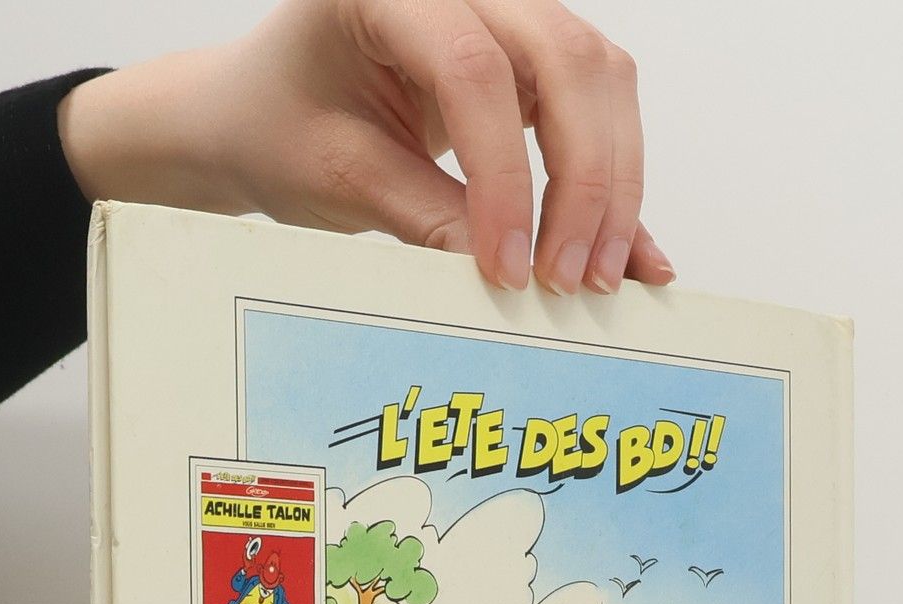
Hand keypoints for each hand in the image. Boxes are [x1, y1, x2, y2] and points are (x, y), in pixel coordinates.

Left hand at [57, 0, 669, 293]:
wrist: (267, 109)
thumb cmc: (286, 127)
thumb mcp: (341, 178)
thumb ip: (423, 216)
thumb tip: (506, 274)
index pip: (474, 72)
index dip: (505, 178)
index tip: (508, 267)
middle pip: (564, 61)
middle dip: (582, 181)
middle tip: (565, 279)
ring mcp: (508, 12)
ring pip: (600, 78)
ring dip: (611, 184)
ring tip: (594, 276)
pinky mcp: (534, 56)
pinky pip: (599, 105)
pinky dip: (618, 183)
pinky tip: (635, 251)